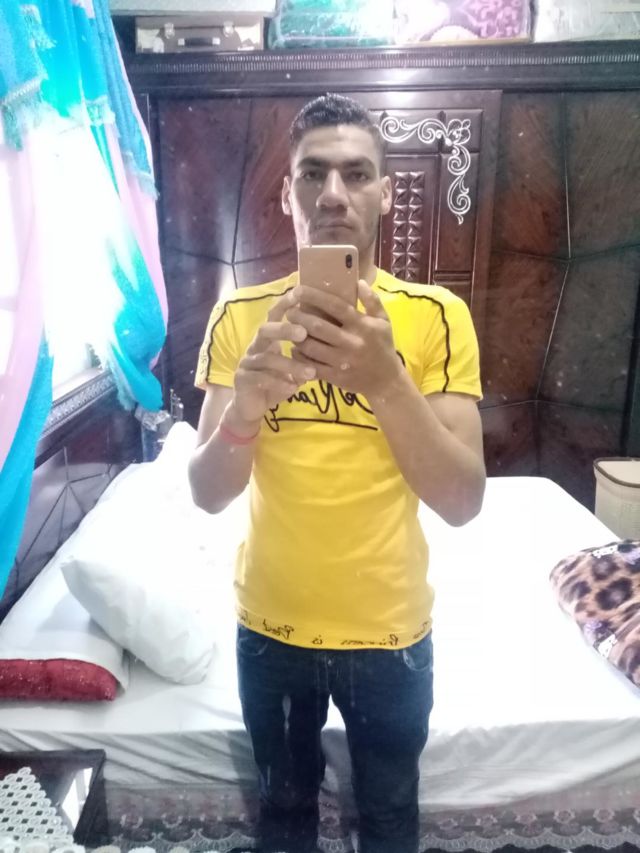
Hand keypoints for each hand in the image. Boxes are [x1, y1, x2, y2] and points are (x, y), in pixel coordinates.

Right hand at [232, 291, 315, 424]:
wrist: (251, 406)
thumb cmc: (277, 381)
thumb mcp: (293, 365)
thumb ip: (305, 352)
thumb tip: (333, 336)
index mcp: (268, 338)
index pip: (274, 314)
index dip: (285, 303)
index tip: (299, 293)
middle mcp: (255, 345)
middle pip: (265, 330)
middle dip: (283, 329)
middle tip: (303, 333)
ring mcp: (247, 362)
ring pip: (266, 358)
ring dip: (289, 364)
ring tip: (309, 373)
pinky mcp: (242, 379)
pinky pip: (261, 378)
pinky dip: (278, 382)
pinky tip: (293, 387)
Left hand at [288, 280, 403, 398]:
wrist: (386, 380)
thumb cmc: (383, 346)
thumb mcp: (383, 321)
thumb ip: (372, 301)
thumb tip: (358, 282)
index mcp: (362, 325)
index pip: (335, 306)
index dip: (314, 297)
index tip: (298, 290)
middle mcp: (351, 342)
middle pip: (318, 327)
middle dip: (299, 317)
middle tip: (289, 311)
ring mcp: (342, 361)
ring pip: (311, 347)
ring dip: (297, 337)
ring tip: (290, 329)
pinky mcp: (335, 377)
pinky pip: (311, 366)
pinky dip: (300, 357)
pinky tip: (295, 349)